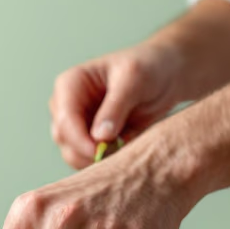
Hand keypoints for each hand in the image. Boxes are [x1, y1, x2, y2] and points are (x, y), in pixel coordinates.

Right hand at [49, 44, 183, 169]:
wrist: (166, 75)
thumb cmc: (148, 67)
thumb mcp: (134, 79)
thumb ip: (115, 107)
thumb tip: (99, 137)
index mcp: (70, 84)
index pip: (64, 119)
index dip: (79, 139)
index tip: (100, 152)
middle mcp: (67, 105)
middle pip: (63, 139)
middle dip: (87, 151)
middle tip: (118, 151)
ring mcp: (78, 124)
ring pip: (72, 153)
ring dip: (96, 159)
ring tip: (125, 147)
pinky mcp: (91, 139)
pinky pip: (89, 159)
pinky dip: (105, 162)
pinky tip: (125, 150)